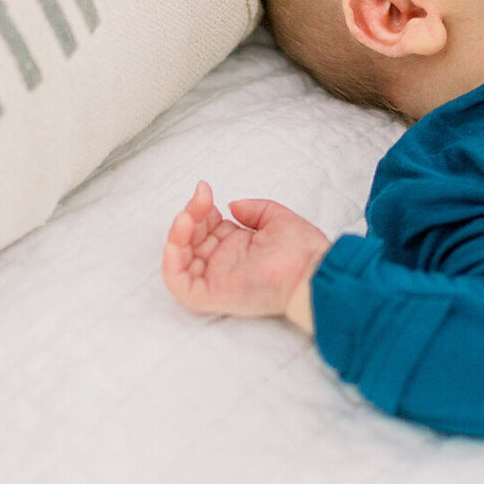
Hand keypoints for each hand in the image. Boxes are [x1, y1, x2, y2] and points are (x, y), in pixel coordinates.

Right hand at [162, 181, 330, 331]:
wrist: (312, 272)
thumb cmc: (301, 249)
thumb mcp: (275, 218)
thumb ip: (253, 209)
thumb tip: (231, 205)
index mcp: (237, 245)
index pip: (206, 226)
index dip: (201, 207)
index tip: (205, 190)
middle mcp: (224, 261)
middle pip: (191, 238)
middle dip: (190, 214)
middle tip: (201, 199)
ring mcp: (216, 278)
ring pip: (181, 259)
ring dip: (177, 235)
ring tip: (186, 217)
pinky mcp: (212, 294)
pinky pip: (181, 284)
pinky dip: (171, 264)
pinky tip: (176, 242)